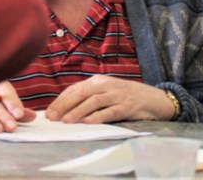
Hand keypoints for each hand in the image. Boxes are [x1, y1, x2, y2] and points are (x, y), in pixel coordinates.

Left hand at [45, 75, 176, 123]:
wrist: (153, 98)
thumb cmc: (125, 96)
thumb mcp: (106, 91)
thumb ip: (89, 96)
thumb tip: (66, 108)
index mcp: (98, 81)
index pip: (74, 89)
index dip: (60, 100)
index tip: (49, 112)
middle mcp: (105, 85)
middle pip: (81, 94)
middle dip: (64, 106)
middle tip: (52, 118)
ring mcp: (116, 95)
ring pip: (93, 102)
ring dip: (78, 111)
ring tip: (66, 121)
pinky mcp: (126, 107)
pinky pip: (110, 111)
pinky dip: (98, 116)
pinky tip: (88, 122)